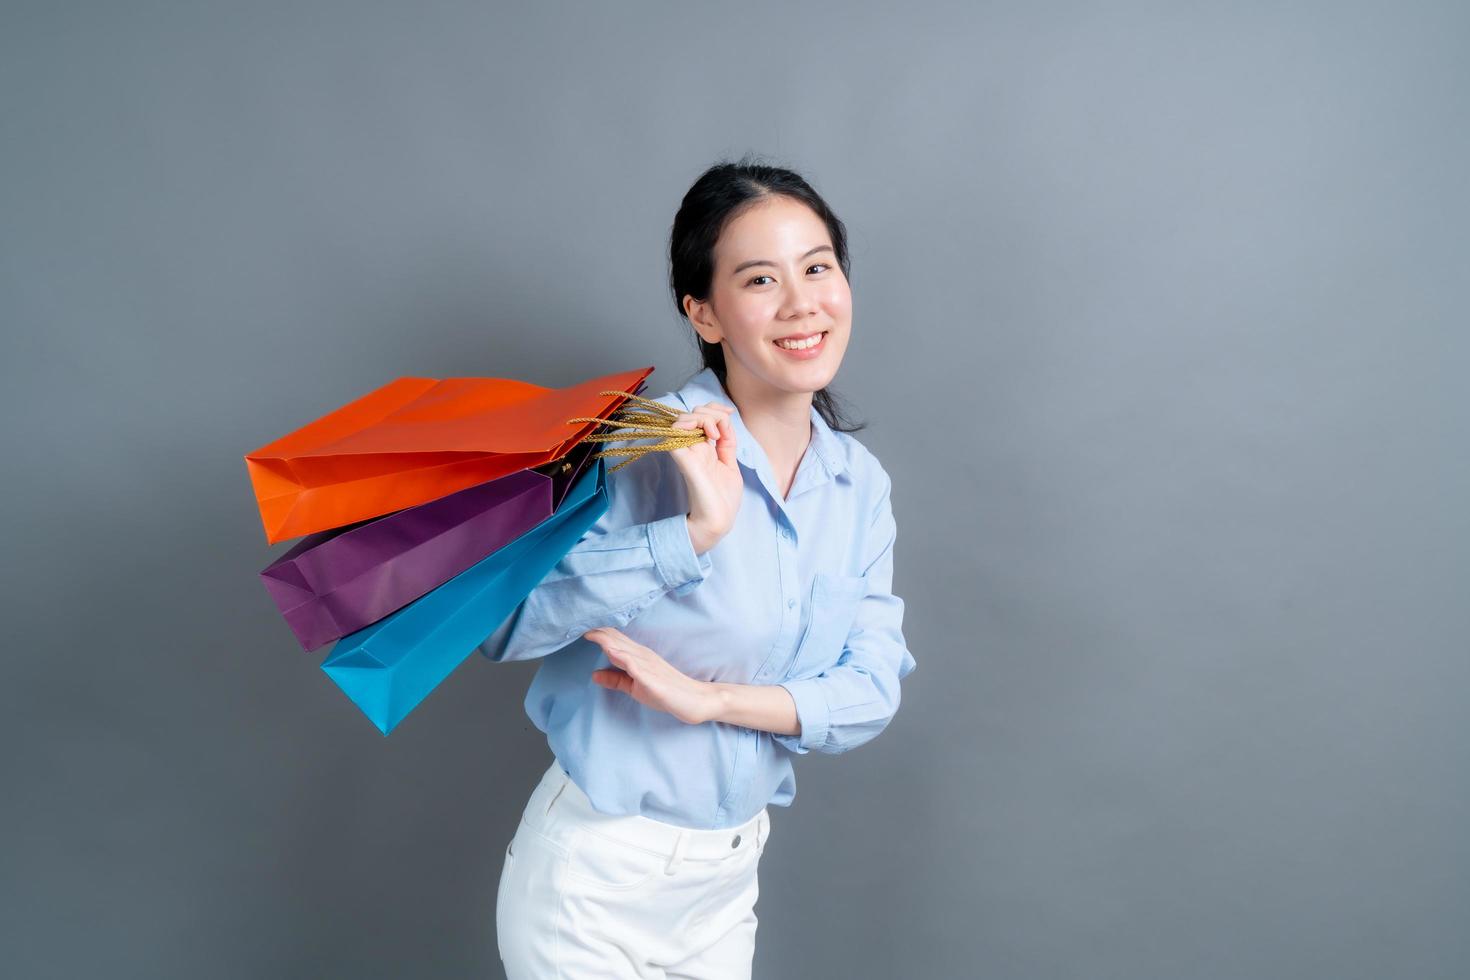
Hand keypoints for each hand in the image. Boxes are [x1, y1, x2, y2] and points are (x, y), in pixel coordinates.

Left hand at [583, 627, 717, 724]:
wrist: (694, 700)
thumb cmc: (666, 693)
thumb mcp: (635, 687)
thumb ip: (616, 680)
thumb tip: (594, 675)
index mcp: (636, 655)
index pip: (612, 639)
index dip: (595, 631)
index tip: (575, 624)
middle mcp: (641, 655)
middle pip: (615, 638)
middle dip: (595, 629)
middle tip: (575, 618)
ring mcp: (647, 664)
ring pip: (622, 647)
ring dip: (605, 638)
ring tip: (587, 629)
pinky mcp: (652, 678)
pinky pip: (635, 666)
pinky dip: (622, 657)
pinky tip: (611, 651)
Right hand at [667, 401, 740, 553]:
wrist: (718, 521)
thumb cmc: (723, 499)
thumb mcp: (730, 465)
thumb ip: (727, 444)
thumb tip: (726, 422)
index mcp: (704, 448)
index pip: (702, 415)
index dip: (715, 408)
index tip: (729, 413)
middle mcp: (693, 447)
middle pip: (693, 413)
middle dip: (711, 412)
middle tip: (721, 430)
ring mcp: (686, 452)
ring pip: (683, 419)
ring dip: (703, 418)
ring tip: (715, 434)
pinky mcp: (683, 459)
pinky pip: (674, 433)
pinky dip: (690, 426)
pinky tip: (709, 436)